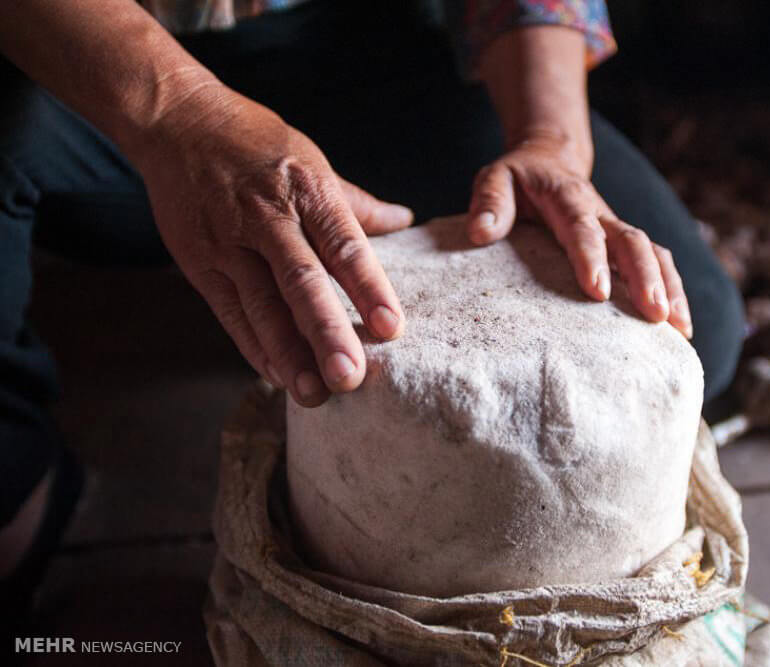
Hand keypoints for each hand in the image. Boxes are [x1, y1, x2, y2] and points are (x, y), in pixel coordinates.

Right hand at [136, 89, 411, 405]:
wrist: (177, 123)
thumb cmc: (257, 143)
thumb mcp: (312, 161)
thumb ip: (356, 202)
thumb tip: (405, 219)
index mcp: (307, 190)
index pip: (344, 245)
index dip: (368, 287)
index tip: (391, 328)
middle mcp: (268, 217)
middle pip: (301, 281)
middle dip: (327, 332)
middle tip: (349, 377)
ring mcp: (229, 242)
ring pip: (262, 305)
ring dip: (288, 353)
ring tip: (313, 394)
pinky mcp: (199, 263)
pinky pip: (231, 312)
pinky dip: (254, 346)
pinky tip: (278, 376)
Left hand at [465, 135, 691, 337]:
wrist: (549, 160)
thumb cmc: (519, 178)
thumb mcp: (495, 177)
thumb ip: (489, 202)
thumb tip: (480, 232)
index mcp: (568, 198)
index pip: (582, 228)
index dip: (591, 258)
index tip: (598, 291)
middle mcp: (601, 213)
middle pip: (631, 242)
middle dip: (646, 278)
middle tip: (655, 314)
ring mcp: (617, 229)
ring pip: (653, 253)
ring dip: (670, 288)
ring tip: (680, 328)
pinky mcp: (624, 245)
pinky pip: (657, 262)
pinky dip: (674, 291)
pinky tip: (681, 327)